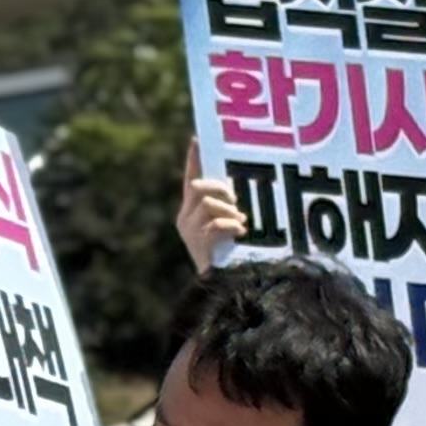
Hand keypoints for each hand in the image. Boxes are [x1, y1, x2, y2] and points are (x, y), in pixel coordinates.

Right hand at [173, 141, 244, 277]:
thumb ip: (228, 212)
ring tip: (240, 223)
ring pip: (207, 203)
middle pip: (198, 186)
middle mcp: (185, 219)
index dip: (193, 159)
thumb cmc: (229, 257)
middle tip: (236, 202)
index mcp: (190, 212)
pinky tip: (240, 233)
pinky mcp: (197, 244)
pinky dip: (230, 226)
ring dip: (229, 211)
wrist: (220, 287)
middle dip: (221, 189)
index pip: (190, 179)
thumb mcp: (227, 228)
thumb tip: (238, 201)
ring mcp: (189, 232)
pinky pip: (214, 223)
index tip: (196, 138)